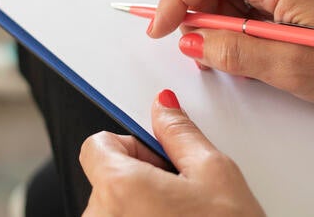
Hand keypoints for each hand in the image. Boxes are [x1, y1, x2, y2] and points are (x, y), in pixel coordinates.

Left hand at [80, 90, 262, 216]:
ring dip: (141, 207)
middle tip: (181, 193)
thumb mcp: (215, 172)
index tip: (158, 156)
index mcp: (118, 187)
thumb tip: (164, 107)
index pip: (98, 144)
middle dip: (140, 178)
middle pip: (107, 177)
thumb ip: (180, 132)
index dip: (131, 145)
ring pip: (114, 208)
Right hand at [149, 0, 313, 112]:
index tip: (160, 31)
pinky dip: (241, 23)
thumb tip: (192, 43)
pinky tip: (252, 51)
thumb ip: (234, 53)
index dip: (175, 0)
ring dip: (220, 21)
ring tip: (231, 60)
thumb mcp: (290, 69)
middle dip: (196, 13)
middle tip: (196, 53)